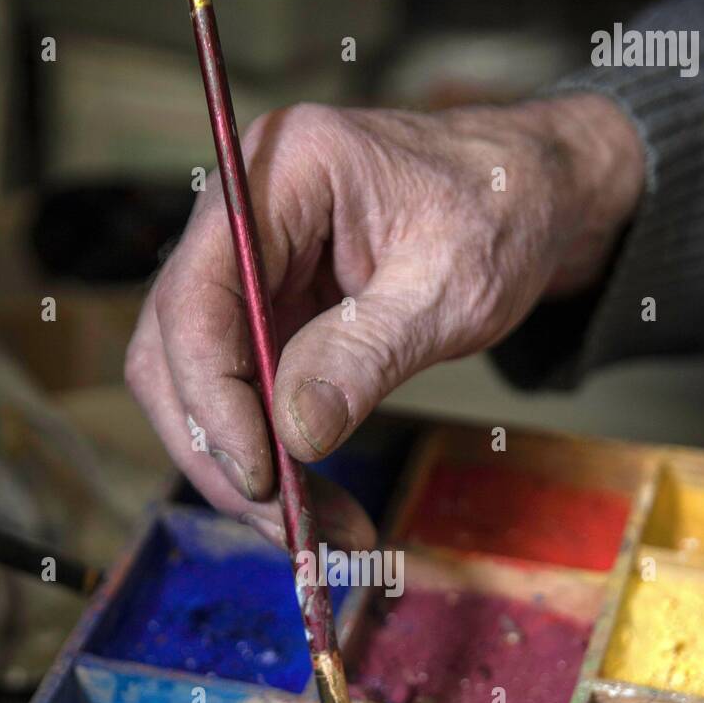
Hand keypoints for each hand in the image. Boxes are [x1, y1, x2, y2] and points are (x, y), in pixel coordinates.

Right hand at [125, 93, 644, 547]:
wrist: (529, 198)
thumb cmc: (500, 214)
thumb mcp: (450, 287)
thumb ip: (367, 354)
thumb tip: (295, 435)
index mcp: (278, 172)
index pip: (195, 297)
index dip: (213, 397)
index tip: (262, 476)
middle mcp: (238, 217)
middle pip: (175, 350)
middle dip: (221, 450)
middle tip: (287, 527)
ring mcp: (245, 270)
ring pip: (196, 386)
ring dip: (243, 469)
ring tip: (315, 530)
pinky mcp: (264, 315)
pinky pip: (240, 396)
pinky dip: (271, 455)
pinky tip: (316, 504)